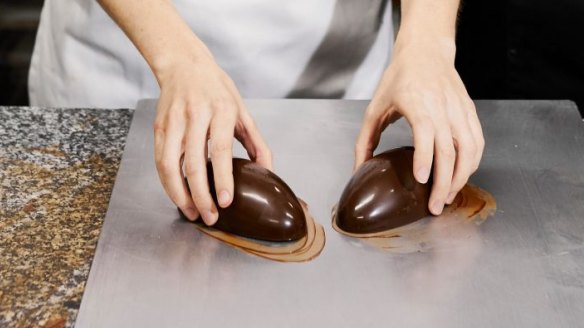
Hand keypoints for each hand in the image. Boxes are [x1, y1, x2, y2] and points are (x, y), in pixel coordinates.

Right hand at [153, 56, 271, 224]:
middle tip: (210, 217)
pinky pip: (159, 161)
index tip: (225, 201)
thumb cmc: (216, 88)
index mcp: (221, 111)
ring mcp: (174, 121)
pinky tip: (179, 196)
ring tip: (192, 212)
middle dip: (201, 195)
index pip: (220, 150)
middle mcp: (196, 115)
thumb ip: (257, 143)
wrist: (184, 64)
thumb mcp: (242, 111)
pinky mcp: (159, 127)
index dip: (222, 178)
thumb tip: (267, 172)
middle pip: (194, 163)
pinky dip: (168, 183)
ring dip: (180, 194)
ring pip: (170, 165)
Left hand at [354, 38, 483, 214]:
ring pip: (469, 149)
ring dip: (461, 177)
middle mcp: (442, 107)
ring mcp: (460, 110)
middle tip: (435, 206)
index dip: (426, 159)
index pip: (426, 134)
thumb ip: (365, 140)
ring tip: (448, 197)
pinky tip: (461, 177)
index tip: (422, 181)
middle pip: (450, 150)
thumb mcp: (375, 107)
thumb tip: (358, 169)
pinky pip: (477, 142)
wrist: (426, 52)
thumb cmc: (399, 78)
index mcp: (417, 103)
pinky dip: (472, 163)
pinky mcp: (470, 112)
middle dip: (444, 183)